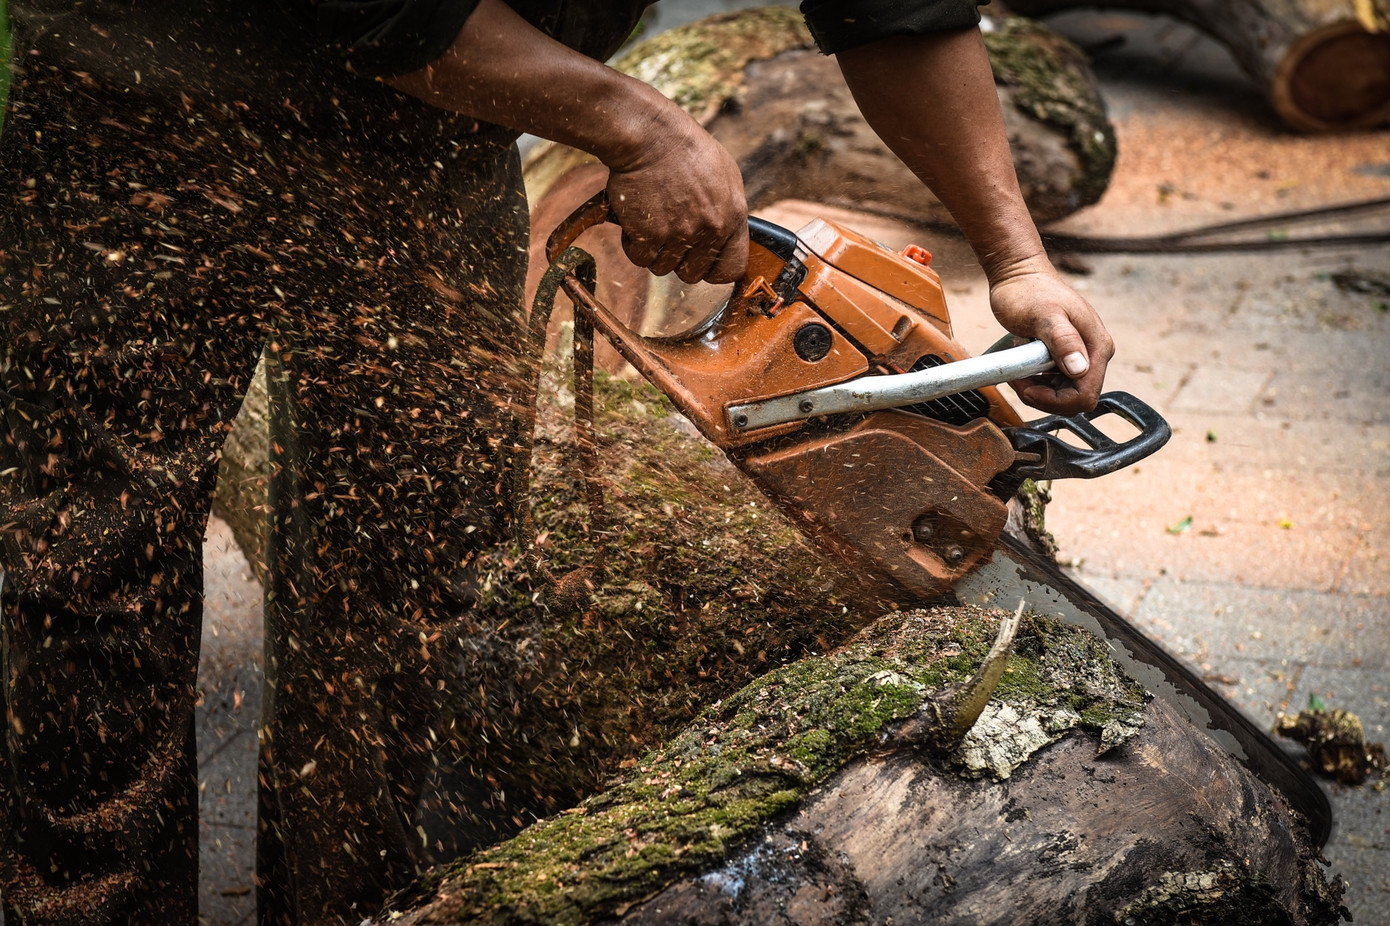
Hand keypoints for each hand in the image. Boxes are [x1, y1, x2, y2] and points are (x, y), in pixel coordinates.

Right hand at [602, 111, 748, 284]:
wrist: (650, 135)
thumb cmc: (686, 148)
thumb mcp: (725, 174)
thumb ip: (728, 209)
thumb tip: (726, 235)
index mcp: (733, 215)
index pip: (731, 269)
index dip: (715, 271)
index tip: (703, 264)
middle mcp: (709, 229)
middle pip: (692, 274)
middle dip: (679, 261)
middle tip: (669, 239)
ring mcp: (679, 234)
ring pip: (663, 268)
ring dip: (654, 251)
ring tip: (652, 222)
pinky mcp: (648, 234)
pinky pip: (640, 258)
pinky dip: (633, 244)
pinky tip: (635, 223)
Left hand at [988, 258, 1113, 414]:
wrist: (1020, 276)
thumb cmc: (1029, 292)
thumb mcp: (1044, 316)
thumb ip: (1063, 340)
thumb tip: (1080, 368)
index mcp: (1097, 346)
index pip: (1085, 395)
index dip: (1055, 400)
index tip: (1028, 386)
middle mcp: (1095, 353)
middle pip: (1076, 399)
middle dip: (1045, 397)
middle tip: (1019, 379)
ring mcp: (1082, 354)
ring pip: (1065, 394)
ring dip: (1039, 391)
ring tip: (1019, 372)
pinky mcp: (1068, 355)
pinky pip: (1057, 384)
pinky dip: (1039, 384)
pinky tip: (1025, 370)